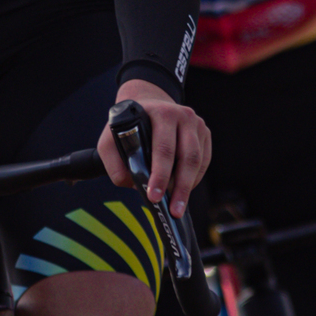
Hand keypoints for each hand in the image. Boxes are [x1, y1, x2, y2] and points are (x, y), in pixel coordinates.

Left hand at [98, 81, 208, 213]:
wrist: (148, 103)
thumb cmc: (128, 125)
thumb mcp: (110, 139)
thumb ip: (114, 163)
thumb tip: (132, 186)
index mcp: (160, 113)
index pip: (163, 149)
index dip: (160, 175)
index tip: (154, 197)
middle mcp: (183, 115)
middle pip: (187, 157)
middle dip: (180, 188)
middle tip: (173, 211)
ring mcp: (197, 124)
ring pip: (197, 161)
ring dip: (188, 186)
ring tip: (177, 206)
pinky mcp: (204, 134)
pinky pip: (203, 161)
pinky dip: (194, 179)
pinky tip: (182, 189)